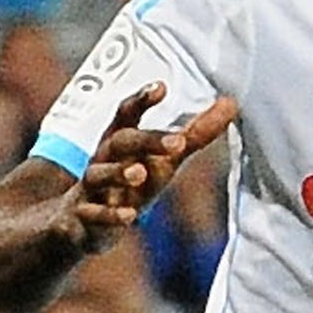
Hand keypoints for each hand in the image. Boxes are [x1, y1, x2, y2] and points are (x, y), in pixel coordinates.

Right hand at [62, 84, 234, 252]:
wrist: (81, 225)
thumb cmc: (129, 183)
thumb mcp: (162, 159)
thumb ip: (194, 135)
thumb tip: (232, 103)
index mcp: (120, 142)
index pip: (126, 115)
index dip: (141, 100)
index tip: (161, 87)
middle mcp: (102, 160)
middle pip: (120, 142)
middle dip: (146, 140)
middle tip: (178, 142)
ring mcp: (91, 189)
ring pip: (98, 175)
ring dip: (118, 173)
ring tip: (139, 173)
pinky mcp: (84, 217)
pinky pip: (94, 215)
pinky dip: (110, 215)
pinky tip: (129, 217)